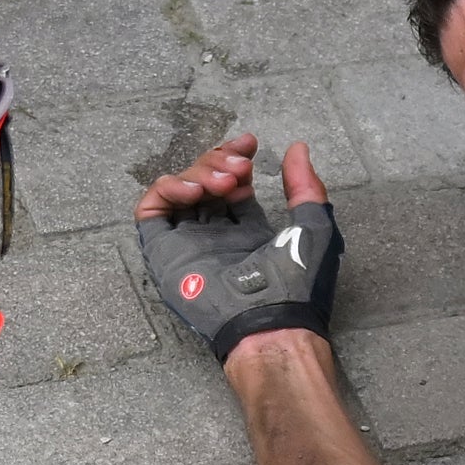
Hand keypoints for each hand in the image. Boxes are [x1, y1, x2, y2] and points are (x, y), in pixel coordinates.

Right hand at [135, 135, 340, 360]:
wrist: (273, 321)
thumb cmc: (299, 285)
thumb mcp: (314, 226)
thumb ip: (305, 186)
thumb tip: (298, 149)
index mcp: (247, 233)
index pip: (231, 185)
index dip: (235, 158)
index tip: (250, 144)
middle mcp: (215, 237)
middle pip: (203, 182)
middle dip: (219, 161)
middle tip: (240, 166)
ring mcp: (188, 244)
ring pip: (178, 190)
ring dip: (198, 172)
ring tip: (225, 180)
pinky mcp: (165, 253)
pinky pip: (150, 210)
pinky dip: (168, 187)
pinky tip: (195, 189)